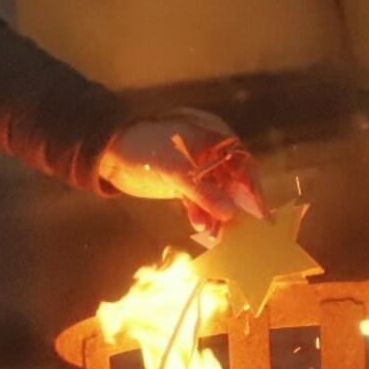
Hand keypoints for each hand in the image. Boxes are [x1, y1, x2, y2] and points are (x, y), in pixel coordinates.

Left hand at [96, 109, 269, 233]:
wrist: (108, 153)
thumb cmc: (144, 148)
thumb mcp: (175, 168)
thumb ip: (202, 190)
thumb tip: (230, 212)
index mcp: (213, 136)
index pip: (242, 161)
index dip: (252, 186)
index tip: (259, 211)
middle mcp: (209, 151)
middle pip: (231, 180)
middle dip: (234, 204)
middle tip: (238, 228)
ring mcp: (196, 168)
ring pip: (215, 193)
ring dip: (216, 213)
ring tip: (215, 232)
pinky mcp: (183, 183)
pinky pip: (199, 201)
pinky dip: (200, 213)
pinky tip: (200, 226)